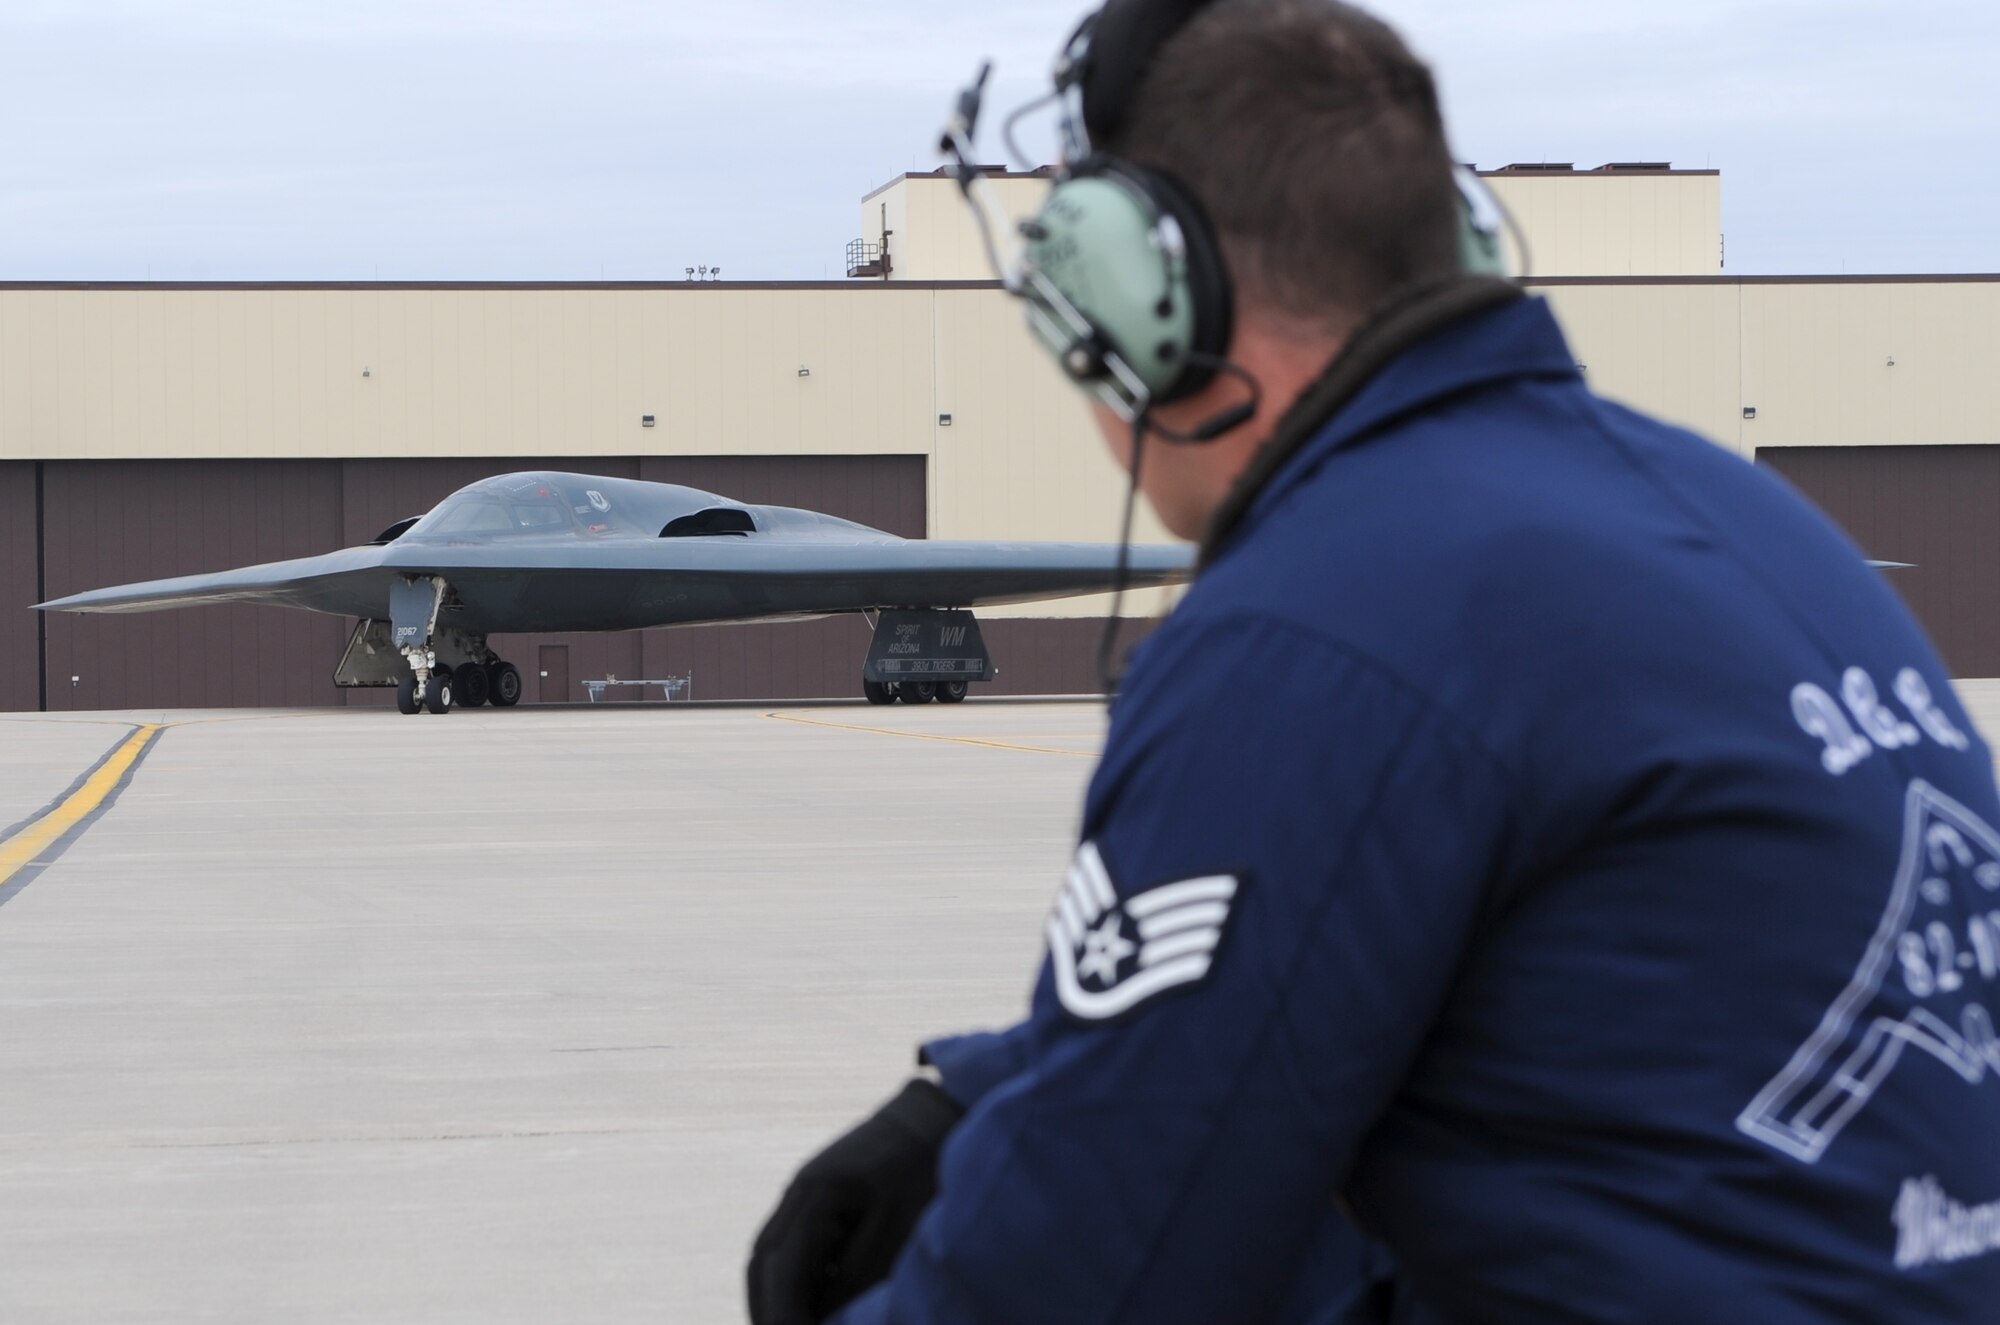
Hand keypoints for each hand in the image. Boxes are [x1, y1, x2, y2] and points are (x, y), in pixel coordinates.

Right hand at [748, 1078, 964, 1324]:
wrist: (932, 1116)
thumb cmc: (922, 1167)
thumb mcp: (897, 1226)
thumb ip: (856, 1275)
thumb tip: (823, 1318)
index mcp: (814, 1193)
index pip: (780, 1268)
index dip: (780, 1313)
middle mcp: (799, 1193)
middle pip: (762, 1264)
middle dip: (767, 1309)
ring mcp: (804, 1194)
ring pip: (770, 1257)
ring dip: (775, 1297)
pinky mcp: (818, 1201)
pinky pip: (792, 1248)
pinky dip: (792, 1282)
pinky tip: (810, 1305)